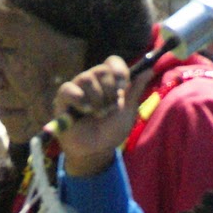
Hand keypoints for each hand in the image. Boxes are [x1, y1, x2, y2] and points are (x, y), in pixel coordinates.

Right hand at [51, 56, 151, 177]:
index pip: (113, 62)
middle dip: (110, 91)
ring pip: (86, 78)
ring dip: (96, 99)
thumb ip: (136, 90)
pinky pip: (68, 88)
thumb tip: (149, 70)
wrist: (96, 150)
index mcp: (109, 81)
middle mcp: (92, 81)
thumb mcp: (128, 111)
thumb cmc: (111, 130)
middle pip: (102, 70)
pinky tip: (84, 111)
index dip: (119, 71)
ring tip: (98, 114)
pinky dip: (79, 100)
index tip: (123, 87)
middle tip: (110, 109)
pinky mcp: (63, 98)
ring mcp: (77, 88)